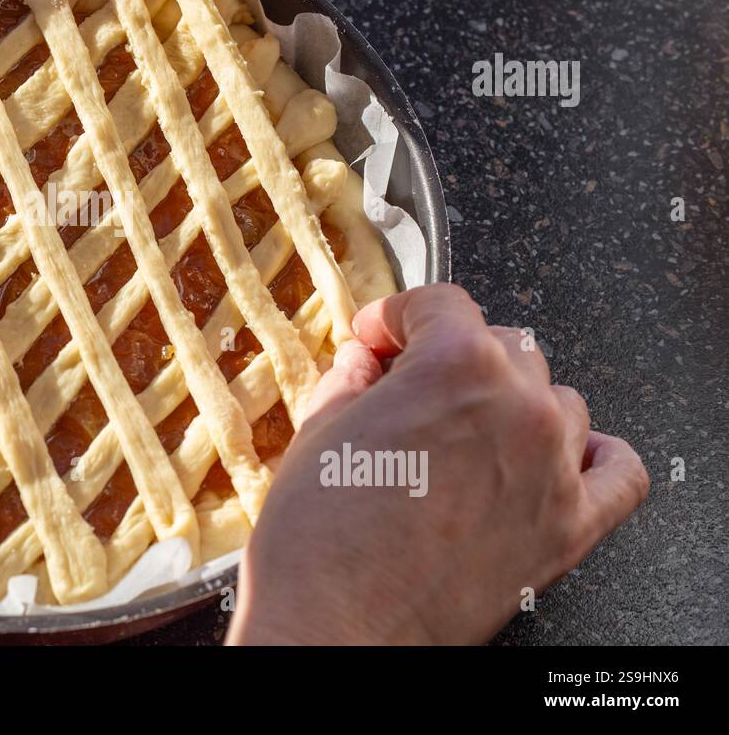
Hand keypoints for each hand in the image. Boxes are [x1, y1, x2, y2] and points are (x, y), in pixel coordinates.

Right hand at [227, 284, 649, 644]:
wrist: (337, 630)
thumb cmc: (319, 544)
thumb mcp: (318, 432)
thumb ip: (352, 379)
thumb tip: (365, 363)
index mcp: (455, 367)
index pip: (440, 304)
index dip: (396, 317)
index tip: (379, 338)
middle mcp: (518, 408)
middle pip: (503, 346)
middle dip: (449, 357)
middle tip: (405, 386)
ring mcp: (553, 468)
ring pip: (556, 399)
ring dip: (512, 402)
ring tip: (465, 431)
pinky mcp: (569, 528)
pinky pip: (617, 470)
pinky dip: (592, 455)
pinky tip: (553, 457)